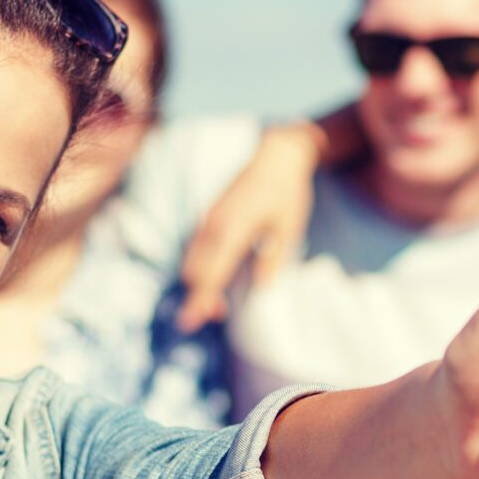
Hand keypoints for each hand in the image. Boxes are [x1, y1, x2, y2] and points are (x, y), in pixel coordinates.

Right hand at [177, 121, 325, 329]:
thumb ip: (274, 258)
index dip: (200, 300)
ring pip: (192, 260)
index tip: (190, 323)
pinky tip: (218, 276)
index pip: (211, 273)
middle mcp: (215, 225)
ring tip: (220, 302)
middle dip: (200, 296)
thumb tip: (262, 288)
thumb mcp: (289, 228)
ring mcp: (209, 219)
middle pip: (194, 271)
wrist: (276, 155)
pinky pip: (196, 248)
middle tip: (220, 314)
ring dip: (200, 282)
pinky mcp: (209, 216)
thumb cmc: (287, 192)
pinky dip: (201, 267)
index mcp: (234, 229)